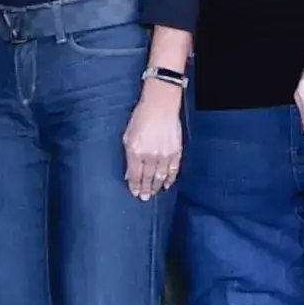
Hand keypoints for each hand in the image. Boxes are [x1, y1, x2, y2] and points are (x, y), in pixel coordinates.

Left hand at [125, 84, 184, 200]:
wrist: (160, 106)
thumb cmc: (140, 119)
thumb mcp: (127, 137)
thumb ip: (128, 157)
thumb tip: (129, 174)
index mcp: (135, 152)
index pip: (135, 175)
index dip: (135, 186)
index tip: (135, 193)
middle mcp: (150, 156)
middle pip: (148, 178)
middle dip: (146, 190)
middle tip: (145, 198)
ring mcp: (164, 154)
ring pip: (160, 176)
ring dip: (157, 186)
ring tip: (154, 193)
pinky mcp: (176, 151)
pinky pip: (173, 170)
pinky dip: (170, 178)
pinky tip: (166, 184)